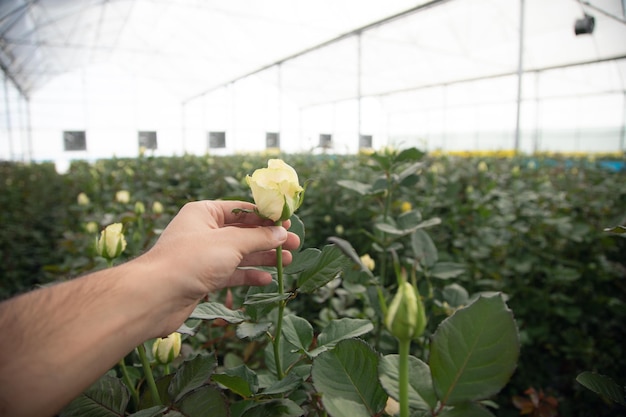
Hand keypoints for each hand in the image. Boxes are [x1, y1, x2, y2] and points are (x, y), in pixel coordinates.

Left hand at [139, 200, 299, 332]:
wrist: (155, 297)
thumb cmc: (190, 260)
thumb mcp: (230, 243)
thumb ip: (258, 237)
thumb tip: (281, 231)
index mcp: (204, 213)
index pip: (241, 209)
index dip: (266, 216)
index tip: (288, 222)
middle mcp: (203, 232)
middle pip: (243, 232)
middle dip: (269, 239)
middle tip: (294, 244)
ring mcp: (202, 256)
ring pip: (239, 254)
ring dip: (263, 257)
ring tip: (286, 262)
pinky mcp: (202, 278)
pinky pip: (231, 273)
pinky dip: (248, 275)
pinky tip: (267, 280)